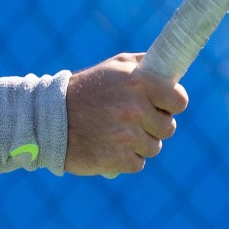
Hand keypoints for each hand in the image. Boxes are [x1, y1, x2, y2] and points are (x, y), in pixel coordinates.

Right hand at [64, 53, 188, 176]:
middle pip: (168, 127)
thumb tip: (173, 70)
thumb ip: (145, 65)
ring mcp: (126, 136)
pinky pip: (138, 163)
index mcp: (138, 83)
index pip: (179, 101)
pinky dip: (126, 159)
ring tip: (117, 133)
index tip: (163, 106)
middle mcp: (134, 109)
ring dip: (140, 144)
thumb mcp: (114, 67)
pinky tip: (110, 147)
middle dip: (154, 126)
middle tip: (133, 120)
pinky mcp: (116, 159)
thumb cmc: (86, 90)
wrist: (48, 118)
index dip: (172, 104)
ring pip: (154, 147)